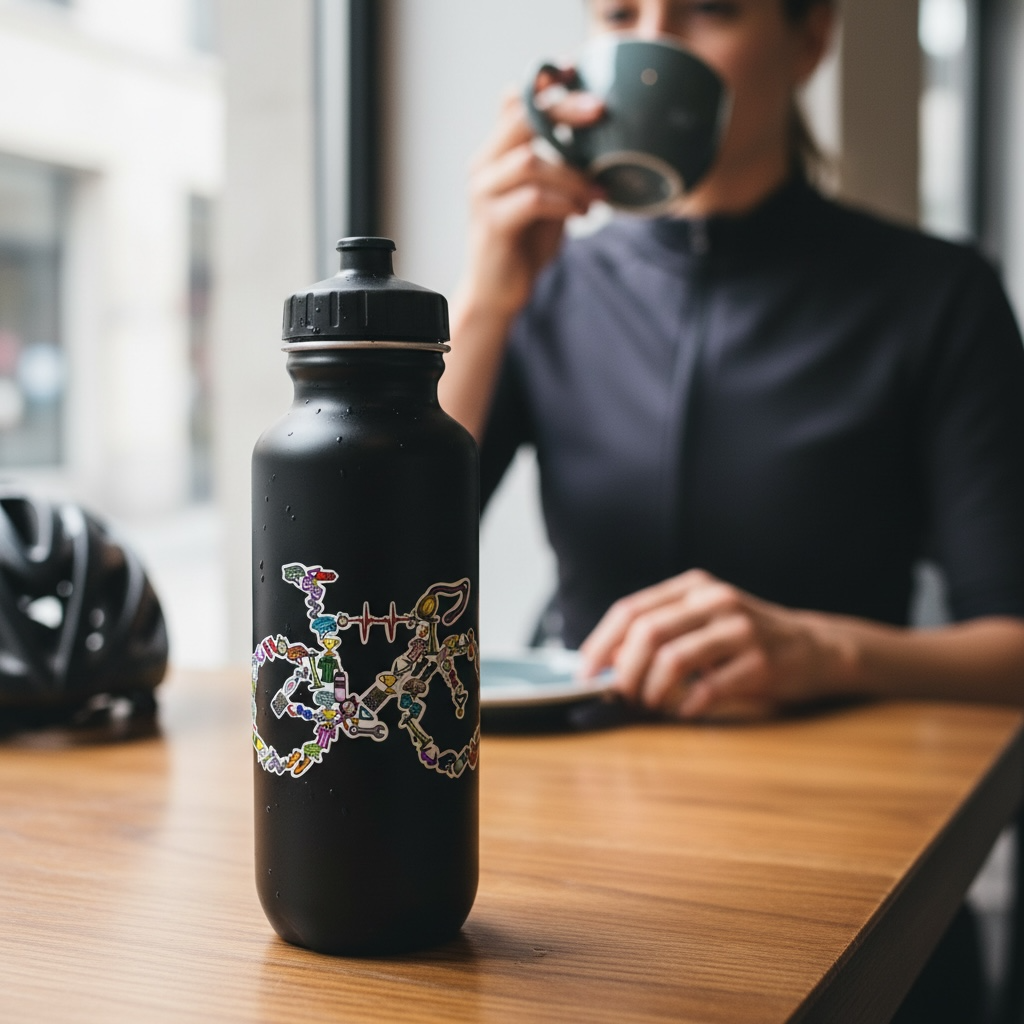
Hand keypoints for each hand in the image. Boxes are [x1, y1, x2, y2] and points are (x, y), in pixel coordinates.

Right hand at [461, 83, 604, 319]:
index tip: (582, 74)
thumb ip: (557, 164)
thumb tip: (594, 136)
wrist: (498, 293)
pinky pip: (533, 199)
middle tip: (601, 112)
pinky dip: (565, 203)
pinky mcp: (493, 224)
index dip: (548, 85)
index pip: (516, 102)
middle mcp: (483, 167)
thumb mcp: (545, 195)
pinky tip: (583, 214)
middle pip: (520, 118)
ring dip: (573, 175)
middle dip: (563, 110)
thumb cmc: (523, 243)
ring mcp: (484, 194)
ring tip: (598, 194)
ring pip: (531, 161)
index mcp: (494, 154)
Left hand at [579, 570, 847, 718]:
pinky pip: (708, 688)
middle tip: (618, 697)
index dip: (601, 644)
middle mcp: (714, 600)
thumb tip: (607, 663)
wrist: (815, 647)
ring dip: (652, 690)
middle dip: (623, 671)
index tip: (586, 674)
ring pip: (673, 658)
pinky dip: (687, 705)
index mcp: (692, 587)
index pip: (630, 610)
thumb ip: (659, 633)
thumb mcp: (701, 621)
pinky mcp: (761, 661)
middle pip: (647, 633)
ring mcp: (740, 628)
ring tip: (652, 705)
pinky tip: (685, 712)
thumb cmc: (745, 639)